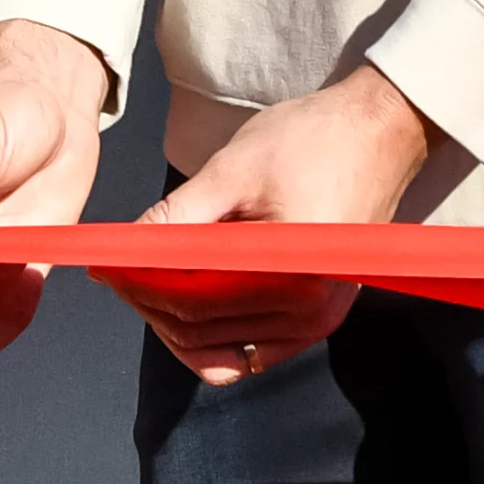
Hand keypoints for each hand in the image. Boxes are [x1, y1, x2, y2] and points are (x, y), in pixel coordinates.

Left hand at [114, 65, 434, 385]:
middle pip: (205, 334)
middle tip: (116, 272)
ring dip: (178, 323)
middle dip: (151, 305)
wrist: (379, 132)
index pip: (196, 303)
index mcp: (295, 274)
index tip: (105, 267)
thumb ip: (180, 216)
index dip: (141, 287)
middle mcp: (313, 313)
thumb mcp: (234, 169)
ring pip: (224, 351)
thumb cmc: (313, 141)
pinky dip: (213, 333)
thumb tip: (126, 250)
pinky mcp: (319, 317)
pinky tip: (186, 300)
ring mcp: (319, 322)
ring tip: (145, 282)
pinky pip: (253, 348)